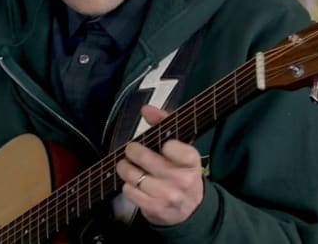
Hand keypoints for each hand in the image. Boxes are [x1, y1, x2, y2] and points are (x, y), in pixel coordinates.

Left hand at [115, 105, 203, 225]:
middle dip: (132, 151)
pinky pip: (129, 190)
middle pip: (144, 157)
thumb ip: (164, 123)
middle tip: (131, 151)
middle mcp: (182, 180)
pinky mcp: (154, 208)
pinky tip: (134, 183)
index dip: (162, 144)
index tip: (162, 146)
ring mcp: (168, 196)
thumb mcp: (180, 148)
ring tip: (128, 166)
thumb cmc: (181, 172)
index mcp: (191, 161)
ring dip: (125, 168)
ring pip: (133, 175)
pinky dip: (127, 185)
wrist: (190, 209)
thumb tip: (146, 109)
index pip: (171, 145)